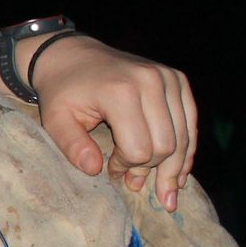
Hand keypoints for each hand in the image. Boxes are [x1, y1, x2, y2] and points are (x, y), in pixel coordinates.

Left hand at [29, 34, 195, 211]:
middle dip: (150, 170)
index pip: (139, 148)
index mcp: (120, 92)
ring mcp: (168, 78)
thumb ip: (71, 145)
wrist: (71, 55)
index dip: (125, 167)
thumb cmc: (62, 91)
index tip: (109, 168)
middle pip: (166, 145)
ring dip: (174, 167)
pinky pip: (191, 121)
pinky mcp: (177, 79)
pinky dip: (187, 148)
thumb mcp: (54, 119)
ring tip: (165, 192)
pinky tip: (179, 172)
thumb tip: (94, 169)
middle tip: (134, 183)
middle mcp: (150, 81)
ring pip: (183, 137)